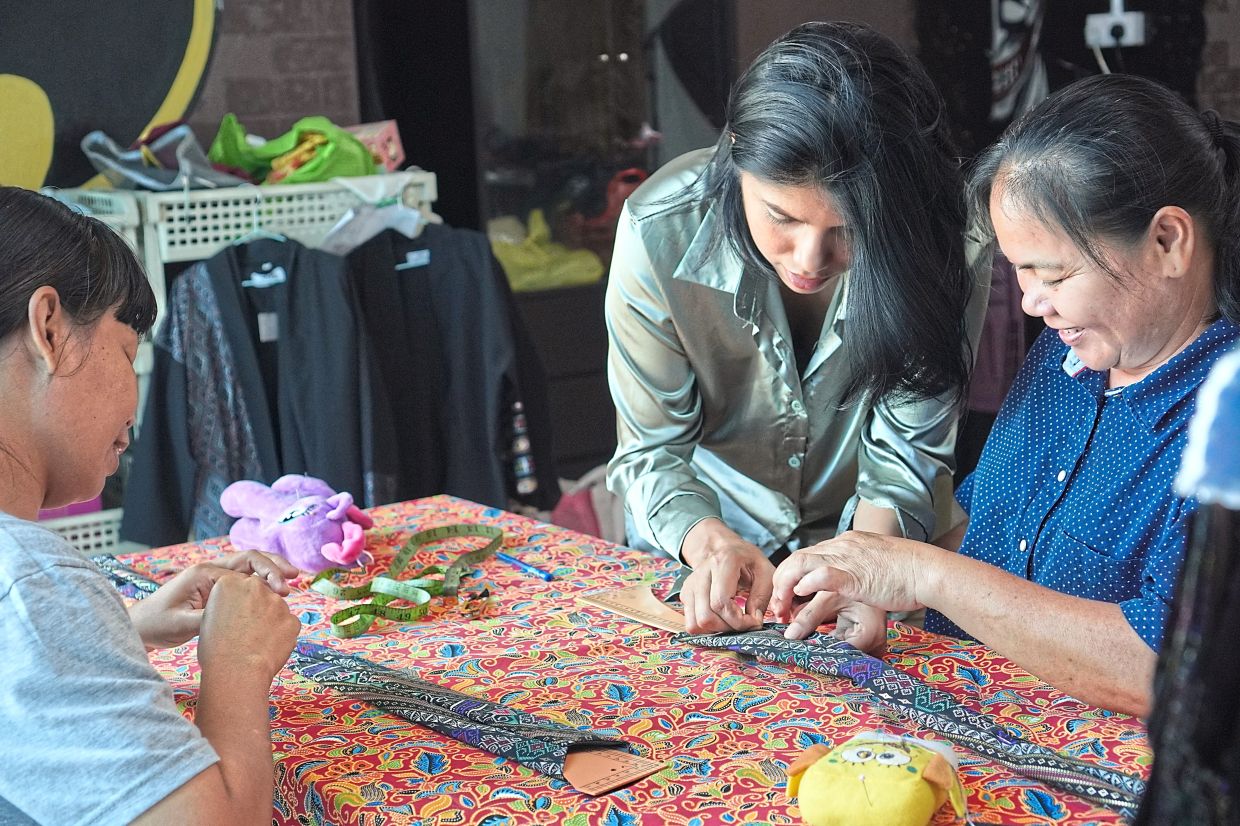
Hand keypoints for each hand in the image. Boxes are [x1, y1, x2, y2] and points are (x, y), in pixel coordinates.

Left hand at [128, 552, 297, 649]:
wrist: (142, 627)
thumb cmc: (157, 623)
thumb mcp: (179, 624)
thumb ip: (206, 619)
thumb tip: (234, 618)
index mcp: (205, 572)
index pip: (244, 566)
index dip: (266, 576)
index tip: (282, 592)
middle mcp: (213, 570)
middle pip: (251, 559)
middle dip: (274, 565)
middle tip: (295, 576)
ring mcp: (217, 579)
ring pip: (250, 568)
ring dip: (271, 571)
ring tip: (293, 579)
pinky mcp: (219, 591)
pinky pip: (246, 581)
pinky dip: (263, 583)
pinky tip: (276, 593)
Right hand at [197, 572, 300, 682]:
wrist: (236, 671)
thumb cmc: (216, 650)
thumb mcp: (208, 617)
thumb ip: (227, 603)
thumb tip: (238, 605)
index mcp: (229, 583)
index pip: (239, 586)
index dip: (237, 604)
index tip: (233, 618)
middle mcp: (255, 586)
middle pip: (260, 593)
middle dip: (256, 608)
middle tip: (246, 630)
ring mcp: (277, 602)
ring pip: (276, 608)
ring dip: (270, 621)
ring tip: (255, 642)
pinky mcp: (292, 618)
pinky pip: (288, 624)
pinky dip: (281, 634)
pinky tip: (268, 647)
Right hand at [679, 519, 773, 633]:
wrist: (724, 548)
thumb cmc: (747, 560)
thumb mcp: (766, 571)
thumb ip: (762, 596)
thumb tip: (753, 620)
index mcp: (722, 562)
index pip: (721, 602)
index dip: (738, 621)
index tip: (754, 621)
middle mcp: (701, 573)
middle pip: (706, 617)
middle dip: (729, 628)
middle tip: (745, 623)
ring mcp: (690, 585)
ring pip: (696, 624)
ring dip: (717, 630)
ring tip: (733, 621)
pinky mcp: (685, 595)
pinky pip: (692, 624)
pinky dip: (708, 629)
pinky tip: (722, 619)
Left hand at [771, 531, 931, 627]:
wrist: (928, 571)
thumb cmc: (907, 572)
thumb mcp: (873, 562)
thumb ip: (855, 567)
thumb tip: (843, 581)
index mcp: (845, 543)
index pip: (806, 555)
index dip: (790, 576)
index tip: (785, 597)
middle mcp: (842, 546)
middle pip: (797, 558)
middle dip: (781, 583)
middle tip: (778, 607)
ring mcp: (847, 559)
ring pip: (802, 564)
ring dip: (786, 587)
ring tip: (782, 608)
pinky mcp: (856, 576)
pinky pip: (824, 574)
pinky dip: (807, 583)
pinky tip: (800, 594)